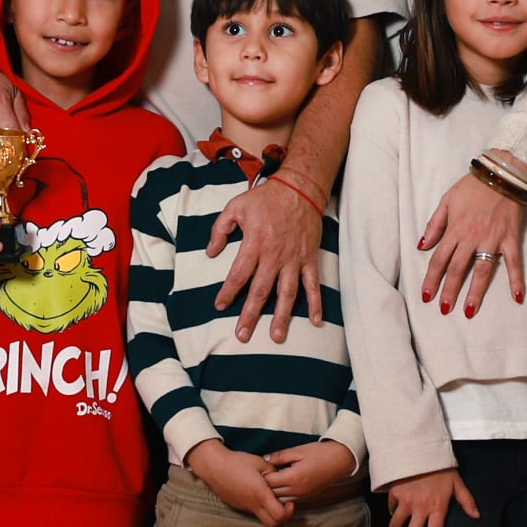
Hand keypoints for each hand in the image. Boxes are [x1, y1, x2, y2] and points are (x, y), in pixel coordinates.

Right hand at [187, 440, 291, 526]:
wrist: (214, 465)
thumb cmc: (237, 462)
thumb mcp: (261, 463)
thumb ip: (274, 472)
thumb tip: (280, 477)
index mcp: (261, 495)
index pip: (280, 515)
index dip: (288, 511)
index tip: (290, 501)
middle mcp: (252, 505)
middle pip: (272, 523)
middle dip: (281, 517)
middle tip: (283, 504)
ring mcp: (243, 506)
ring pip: (262, 517)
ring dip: (269, 511)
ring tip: (270, 497)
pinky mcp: (237, 505)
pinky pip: (251, 510)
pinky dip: (258, 506)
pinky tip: (256, 493)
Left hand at [202, 173, 327, 339]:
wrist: (300, 189)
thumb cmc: (266, 198)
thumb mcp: (235, 207)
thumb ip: (220, 229)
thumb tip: (211, 252)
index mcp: (255, 244)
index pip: (239, 274)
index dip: (228, 291)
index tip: (220, 306)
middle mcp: (274, 256)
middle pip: (261, 291)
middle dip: (251, 315)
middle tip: (243, 335)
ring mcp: (294, 260)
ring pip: (287, 293)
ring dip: (282, 316)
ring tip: (276, 337)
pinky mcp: (309, 259)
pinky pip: (313, 285)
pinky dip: (316, 303)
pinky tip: (315, 321)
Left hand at [262, 440, 358, 507]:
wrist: (339, 461)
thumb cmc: (319, 453)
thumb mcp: (298, 450)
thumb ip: (279, 456)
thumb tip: (265, 459)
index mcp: (292, 477)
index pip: (268, 481)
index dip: (262, 474)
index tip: (261, 468)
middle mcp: (296, 490)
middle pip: (272, 493)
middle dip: (265, 485)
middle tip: (262, 475)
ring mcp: (301, 495)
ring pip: (279, 500)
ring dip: (273, 492)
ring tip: (272, 480)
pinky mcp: (306, 497)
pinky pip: (289, 500)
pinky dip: (282, 495)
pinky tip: (281, 485)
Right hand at [381, 466, 479, 526]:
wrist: (420, 449)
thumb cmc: (441, 467)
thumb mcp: (457, 483)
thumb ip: (467, 501)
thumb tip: (477, 516)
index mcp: (437, 507)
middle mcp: (421, 507)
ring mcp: (406, 501)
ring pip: (397, 523)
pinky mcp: (395, 493)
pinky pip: (391, 506)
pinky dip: (392, 511)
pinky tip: (393, 513)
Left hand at [414, 168, 526, 316]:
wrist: (501, 173)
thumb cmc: (472, 187)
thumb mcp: (446, 200)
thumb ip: (435, 224)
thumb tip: (422, 245)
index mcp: (455, 230)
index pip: (439, 260)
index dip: (431, 279)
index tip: (426, 296)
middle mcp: (472, 238)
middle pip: (457, 269)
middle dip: (449, 291)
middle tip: (444, 310)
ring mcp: (492, 240)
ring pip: (481, 271)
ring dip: (475, 292)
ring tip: (469, 311)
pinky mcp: (510, 239)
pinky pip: (514, 263)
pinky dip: (516, 280)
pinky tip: (517, 297)